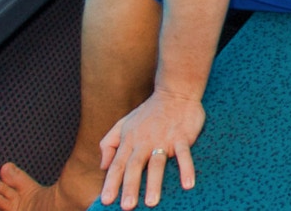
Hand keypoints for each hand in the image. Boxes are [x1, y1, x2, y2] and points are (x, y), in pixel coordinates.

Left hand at [99, 91, 203, 208]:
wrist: (175, 91)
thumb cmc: (148, 112)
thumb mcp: (123, 124)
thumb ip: (109, 144)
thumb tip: (102, 167)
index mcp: (130, 140)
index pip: (118, 164)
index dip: (112, 182)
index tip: (106, 200)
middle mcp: (145, 141)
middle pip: (135, 166)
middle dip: (130, 187)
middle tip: (127, 207)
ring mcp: (164, 139)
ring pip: (157, 163)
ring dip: (154, 182)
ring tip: (152, 202)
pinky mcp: (182, 136)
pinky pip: (184, 154)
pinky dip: (186, 169)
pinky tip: (188, 185)